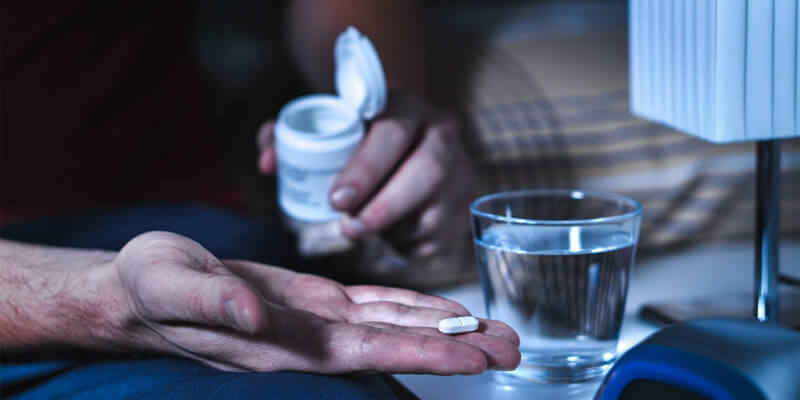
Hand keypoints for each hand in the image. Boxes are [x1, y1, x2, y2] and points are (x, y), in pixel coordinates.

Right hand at [109, 231, 519, 373]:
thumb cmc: (149, 286)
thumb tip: (256, 312)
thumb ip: (211, 300)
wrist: (140, 288)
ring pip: (394, 324)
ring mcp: (316, 321)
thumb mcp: (167, 282)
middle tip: (514, 348)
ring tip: (496, 333)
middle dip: (455, 347)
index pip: (366, 350)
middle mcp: (311, 338)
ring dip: (447, 328)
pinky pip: (373, 305)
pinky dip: (413, 306)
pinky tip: (444, 311)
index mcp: (283, 341)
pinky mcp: (314, 300)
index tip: (472, 357)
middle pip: (397, 343)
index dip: (421, 351)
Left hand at [257, 91, 477, 257]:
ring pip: (437, 208)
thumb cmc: (354, 139)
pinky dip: (410, 245)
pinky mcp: (465, 204)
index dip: (366, 169)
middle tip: (348, 228)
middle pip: (427, 171)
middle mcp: (443, 132)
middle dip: (384, 206)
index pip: (393, 134)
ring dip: (395, 229)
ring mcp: (461, 169)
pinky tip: (389, 237)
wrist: (402, 140)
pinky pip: (441, 235)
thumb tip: (269, 163)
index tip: (336, 200)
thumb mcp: (322, 128)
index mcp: (406, 107)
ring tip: (363, 231)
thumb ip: (286, 138)